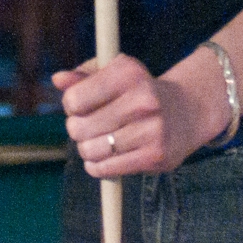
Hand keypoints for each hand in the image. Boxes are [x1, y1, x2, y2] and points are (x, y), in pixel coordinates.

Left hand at [54, 50, 230, 177]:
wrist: (186, 111)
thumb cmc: (138, 90)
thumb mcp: (114, 73)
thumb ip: (82, 76)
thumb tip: (57, 79)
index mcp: (128, 73)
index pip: (75, 99)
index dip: (71, 105)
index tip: (80, 106)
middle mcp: (142, 100)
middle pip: (79, 128)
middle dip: (76, 129)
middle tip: (87, 126)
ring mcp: (151, 130)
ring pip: (91, 151)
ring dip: (86, 149)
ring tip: (97, 141)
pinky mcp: (156, 156)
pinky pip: (108, 169)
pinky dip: (97, 166)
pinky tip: (103, 157)